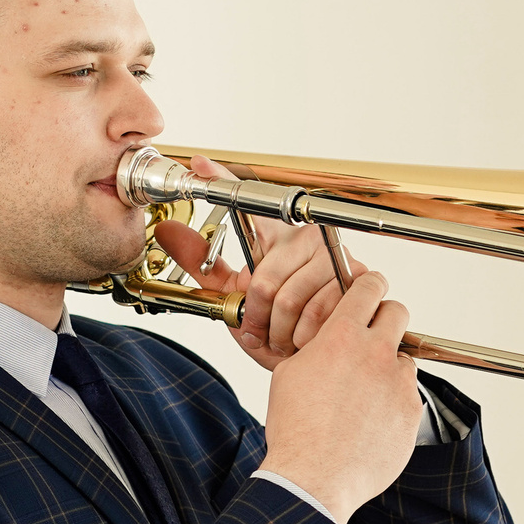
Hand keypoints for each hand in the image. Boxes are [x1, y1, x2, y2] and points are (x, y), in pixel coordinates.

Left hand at [150, 157, 374, 372]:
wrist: (314, 358)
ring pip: (289, 300)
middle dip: (255, 315)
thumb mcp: (232, 295)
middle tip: (258, 328)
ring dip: (278, 330)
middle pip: (266, 280)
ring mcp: (336, 258)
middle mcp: (308, 238)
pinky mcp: (356, 281)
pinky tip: (304, 338)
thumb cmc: (275, 326)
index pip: (250, 202)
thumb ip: (203, 264)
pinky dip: (302, 336)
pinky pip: (315, 314)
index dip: (223, 180)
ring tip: (281, 335)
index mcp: (278, 236)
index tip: (200, 166)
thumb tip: (167, 232)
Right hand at [258, 268, 422, 523]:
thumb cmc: (296, 430)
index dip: (370, 284)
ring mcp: (398, 382)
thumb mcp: (289, 375)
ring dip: (388, 367)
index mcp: (341, 337)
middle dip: (386, 318)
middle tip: (373, 334)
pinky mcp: (412, 411)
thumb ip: (316, 348)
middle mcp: (375, 353)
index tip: (370, 288)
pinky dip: (393, 402)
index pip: (368, 287)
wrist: (314, 476)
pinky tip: (371, 420)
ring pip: (403, 358)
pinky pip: (407, 395)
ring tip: (365, 392)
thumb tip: (324, 341)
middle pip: (398, 312)